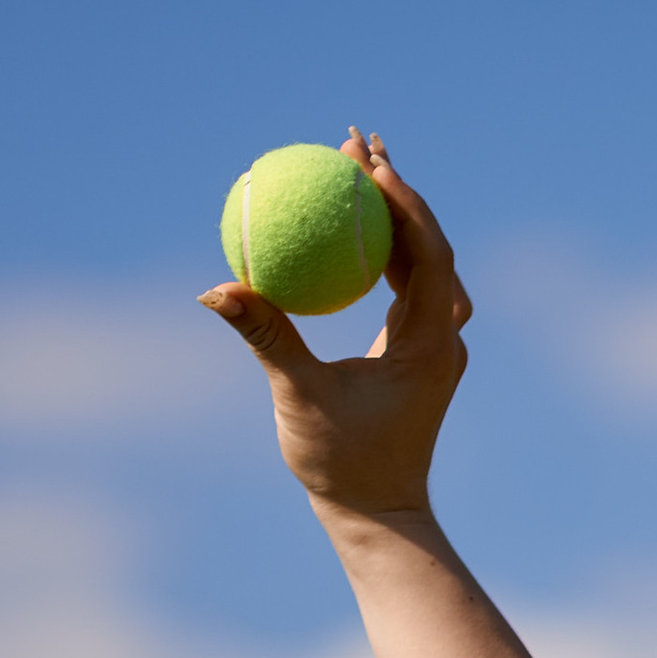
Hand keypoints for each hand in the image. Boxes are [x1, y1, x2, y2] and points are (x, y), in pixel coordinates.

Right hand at [200, 131, 471, 517]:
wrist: (380, 514)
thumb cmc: (345, 465)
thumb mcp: (299, 398)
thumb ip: (266, 337)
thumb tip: (215, 289)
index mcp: (429, 343)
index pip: (427, 251)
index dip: (401, 200)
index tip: (368, 160)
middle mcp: (441, 337)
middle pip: (428, 244)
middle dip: (394, 190)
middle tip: (356, 143)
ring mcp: (433, 344)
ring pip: (421, 262)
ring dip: (390, 215)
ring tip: (354, 166)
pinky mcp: (417, 352)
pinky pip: (404, 285)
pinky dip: (380, 252)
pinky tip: (348, 229)